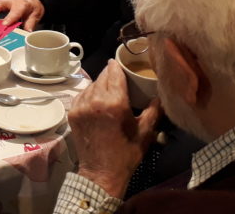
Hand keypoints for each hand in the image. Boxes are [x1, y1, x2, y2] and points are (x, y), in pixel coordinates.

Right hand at [0, 0, 44, 30]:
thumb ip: (30, 23)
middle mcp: (11, 1)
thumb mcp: (35, 15)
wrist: (32, 0)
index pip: (15, 11)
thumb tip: (28, 32)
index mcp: (21, 5)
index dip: (9, 18)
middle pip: (0, 4)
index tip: (4, 25)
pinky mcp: (0, 2)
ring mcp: (4, 1)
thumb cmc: (32, 8)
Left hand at [69, 60, 161, 198]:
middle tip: (118, 76)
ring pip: (91, 85)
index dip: (118, 66)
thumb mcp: (145, 132)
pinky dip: (89, 93)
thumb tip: (161, 96)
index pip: (114, 73)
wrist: (101, 173)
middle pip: (102, 77)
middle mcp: (95, 101)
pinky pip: (81, 95)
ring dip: (100, 84)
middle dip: (110, 74)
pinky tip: (97, 98)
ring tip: (109, 89)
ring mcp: (81, 107)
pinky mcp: (72, 114)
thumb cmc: (125, 154)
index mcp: (114, 103)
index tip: (120, 62)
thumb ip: (154, 110)